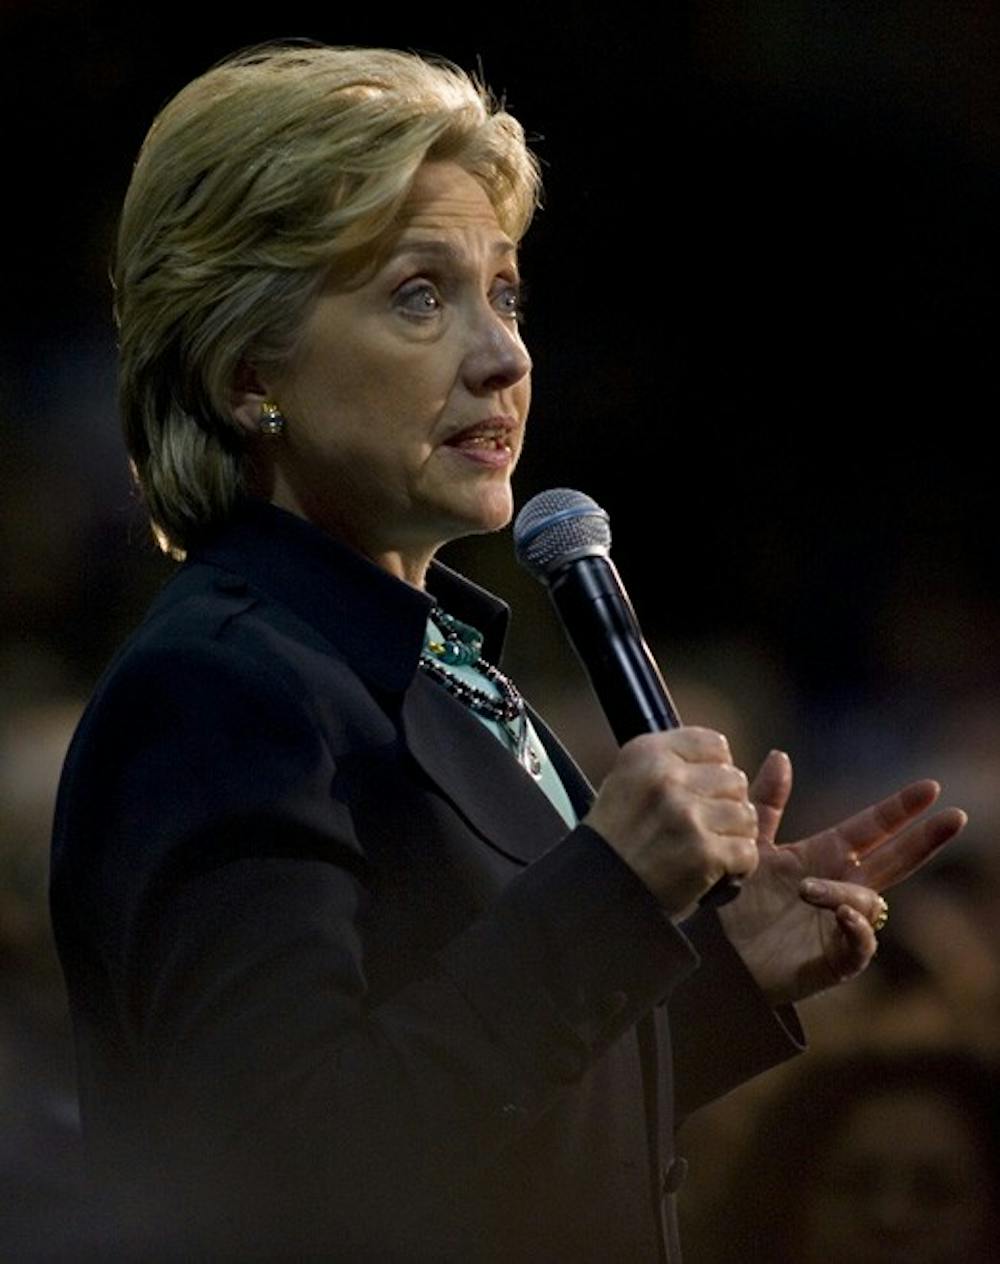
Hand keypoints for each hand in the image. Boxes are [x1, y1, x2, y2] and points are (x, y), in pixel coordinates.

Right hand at [585, 728, 759, 917]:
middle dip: (727, 805)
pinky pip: (747, 852)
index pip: (715, 744)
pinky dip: (737, 866)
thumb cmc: (615, 840)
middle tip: (704, 826)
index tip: (703, 791)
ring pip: (746, 816)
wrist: (598, 891)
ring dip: (734, 837)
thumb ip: (671, 762)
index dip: (716, 770)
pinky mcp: (703, 852)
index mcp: (648, 753)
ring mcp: (687, 815)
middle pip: (735, 780)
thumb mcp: (629, 780)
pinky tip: (715, 870)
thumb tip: (721, 757)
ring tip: (708, 848)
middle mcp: (667, 779)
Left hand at [718, 751, 967, 1006]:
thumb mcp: (749, 844)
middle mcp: (839, 889)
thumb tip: (781, 755)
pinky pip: (858, 947)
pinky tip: (843, 914)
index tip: (930, 787)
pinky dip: (856, 930)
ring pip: (870, 902)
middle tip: (956, 817)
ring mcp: (838, 926)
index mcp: (824, 857)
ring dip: (844, 892)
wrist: (710, 953)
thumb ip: (765, 802)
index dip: (900, 809)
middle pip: (894, 861)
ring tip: (806, 890)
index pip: (872, 828)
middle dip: (924, 840)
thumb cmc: (732, 901)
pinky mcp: (829, 962)